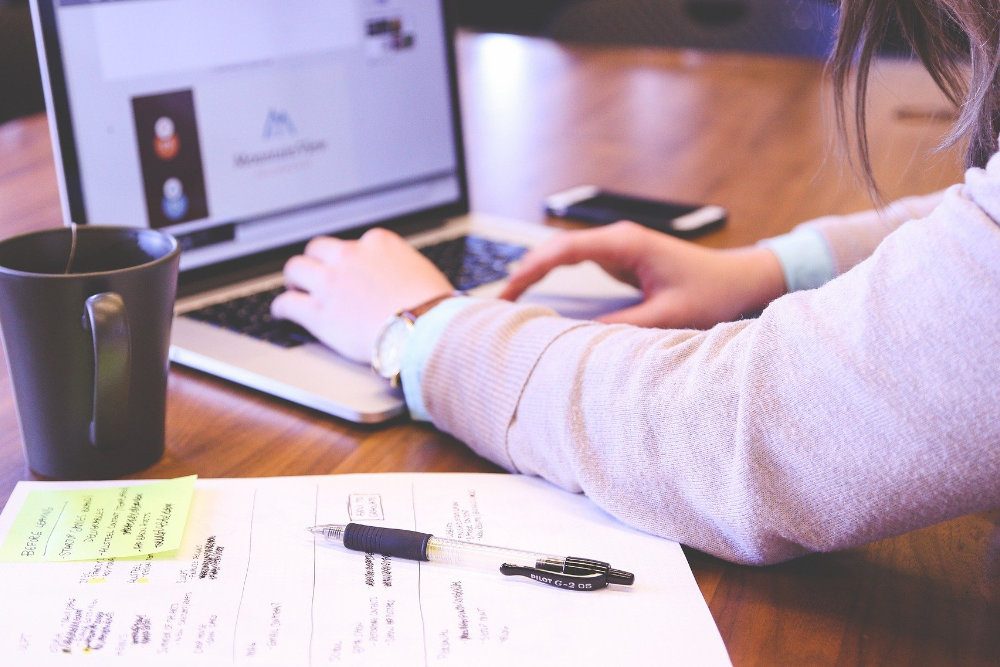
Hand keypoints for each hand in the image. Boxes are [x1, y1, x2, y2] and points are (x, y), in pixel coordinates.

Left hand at [271, 228, 451, 362]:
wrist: (425, 330)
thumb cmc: (434, 307)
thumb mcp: (422, 272)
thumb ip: (403, 269)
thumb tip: (405, 280)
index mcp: (378, 243)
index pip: (355, 243)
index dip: (349, 258)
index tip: (349, 269)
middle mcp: (350, 256)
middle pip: (318, 248)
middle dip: (316, 261)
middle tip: (315, 274)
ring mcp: (331, 283)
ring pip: (296, 268)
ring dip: (294, 278)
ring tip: (294, 288)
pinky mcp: (318, 312)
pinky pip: (287, 304)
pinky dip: (281, 308)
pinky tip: (282, 313)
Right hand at [500, 221, 785, 328]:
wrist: (741, 279)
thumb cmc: (713, 292)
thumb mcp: (668, 316)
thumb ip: (623, 327)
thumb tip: (578, 339)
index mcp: (625, 244)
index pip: (564, 250)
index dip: (530, 270)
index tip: (507, 292)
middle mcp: (617, 239)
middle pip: (555, 249)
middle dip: (524, 272)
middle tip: (497, 303)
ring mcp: (618, 247)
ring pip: (563, 255)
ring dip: (536, 273)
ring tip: (508, 301)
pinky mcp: (621, 259)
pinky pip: (577, 264)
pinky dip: (553, 277)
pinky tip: (537, 294)